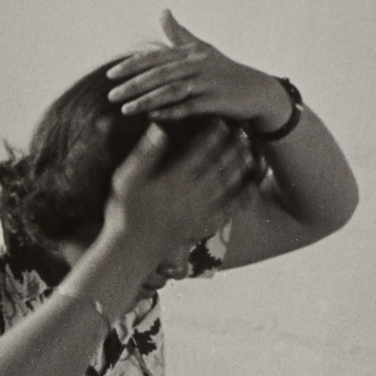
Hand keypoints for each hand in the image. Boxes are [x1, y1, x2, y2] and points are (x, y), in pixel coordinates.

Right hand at [104, 119, 256, 264]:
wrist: (129, 252)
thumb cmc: (123, 214)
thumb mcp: (125, 181)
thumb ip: (143, 155)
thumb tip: (158, 129)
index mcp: (173, 180)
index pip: (199, 151)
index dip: (212, 135)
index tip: (221, 122)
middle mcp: (190, 194)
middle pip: (218, 166)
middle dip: (232, 148)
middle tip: (244, 133)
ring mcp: (198, 212)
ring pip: (226, 186)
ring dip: (240, 169)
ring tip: (251, 154)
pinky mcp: (201, 227)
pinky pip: (227, 211)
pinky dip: (241, 200)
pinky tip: (251, 190)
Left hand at [106, 10, 292, 132]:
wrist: (254, 89)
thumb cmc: (221, 69)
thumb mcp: (200, 49)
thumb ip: (178, 34)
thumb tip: (163, 12)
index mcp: (190, 52)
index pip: (155, 58)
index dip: (131, 66)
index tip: (110, 75)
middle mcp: (197, 64)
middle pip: (159, 74)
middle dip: (133, 85)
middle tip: (111, 96)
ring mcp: (206, 83)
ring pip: (171, 91)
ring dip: (146, 100)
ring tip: (125, 110)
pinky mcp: (215, 101)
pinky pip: (188, 107)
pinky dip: (169, 111)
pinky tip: (152, 116)